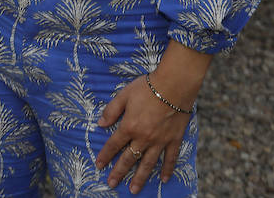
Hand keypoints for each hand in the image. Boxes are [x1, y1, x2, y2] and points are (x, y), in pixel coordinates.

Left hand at [96, 75, 195, 192]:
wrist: (174, 86)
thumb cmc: (147, 88)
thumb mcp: (123, 95)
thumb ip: (111, 111)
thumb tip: (100, 124)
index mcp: (129, 126)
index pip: (114, 145)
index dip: (105, 155)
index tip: (98, 165)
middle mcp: (143, 138)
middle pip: (129, 158)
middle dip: (119, 172)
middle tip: (112, 184)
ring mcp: (160, 141)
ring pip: (148, 163)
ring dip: (140, 178)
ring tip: (134, 189)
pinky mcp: (174, 140)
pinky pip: (170, 159)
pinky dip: (167, 170)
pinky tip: (164, 180)